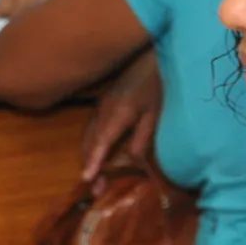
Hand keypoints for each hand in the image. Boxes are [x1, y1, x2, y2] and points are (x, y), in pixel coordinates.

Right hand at [81, 52, 164, 180]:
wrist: (152, 55)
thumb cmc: (158, 84)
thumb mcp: (155, 114)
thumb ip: (142, 138)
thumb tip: (133, 162)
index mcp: (117, 114)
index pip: (101, 143)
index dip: (94, 162)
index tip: (87, 179)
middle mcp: (103, 111)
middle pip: (90, 142)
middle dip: (89, 165)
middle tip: (94, 189)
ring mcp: (101, 106)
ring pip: (88, 135)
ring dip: (89, 156)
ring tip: (95, 176)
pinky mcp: (103, 103)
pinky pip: (92, 128)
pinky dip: (92, 144)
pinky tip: (98, 153)